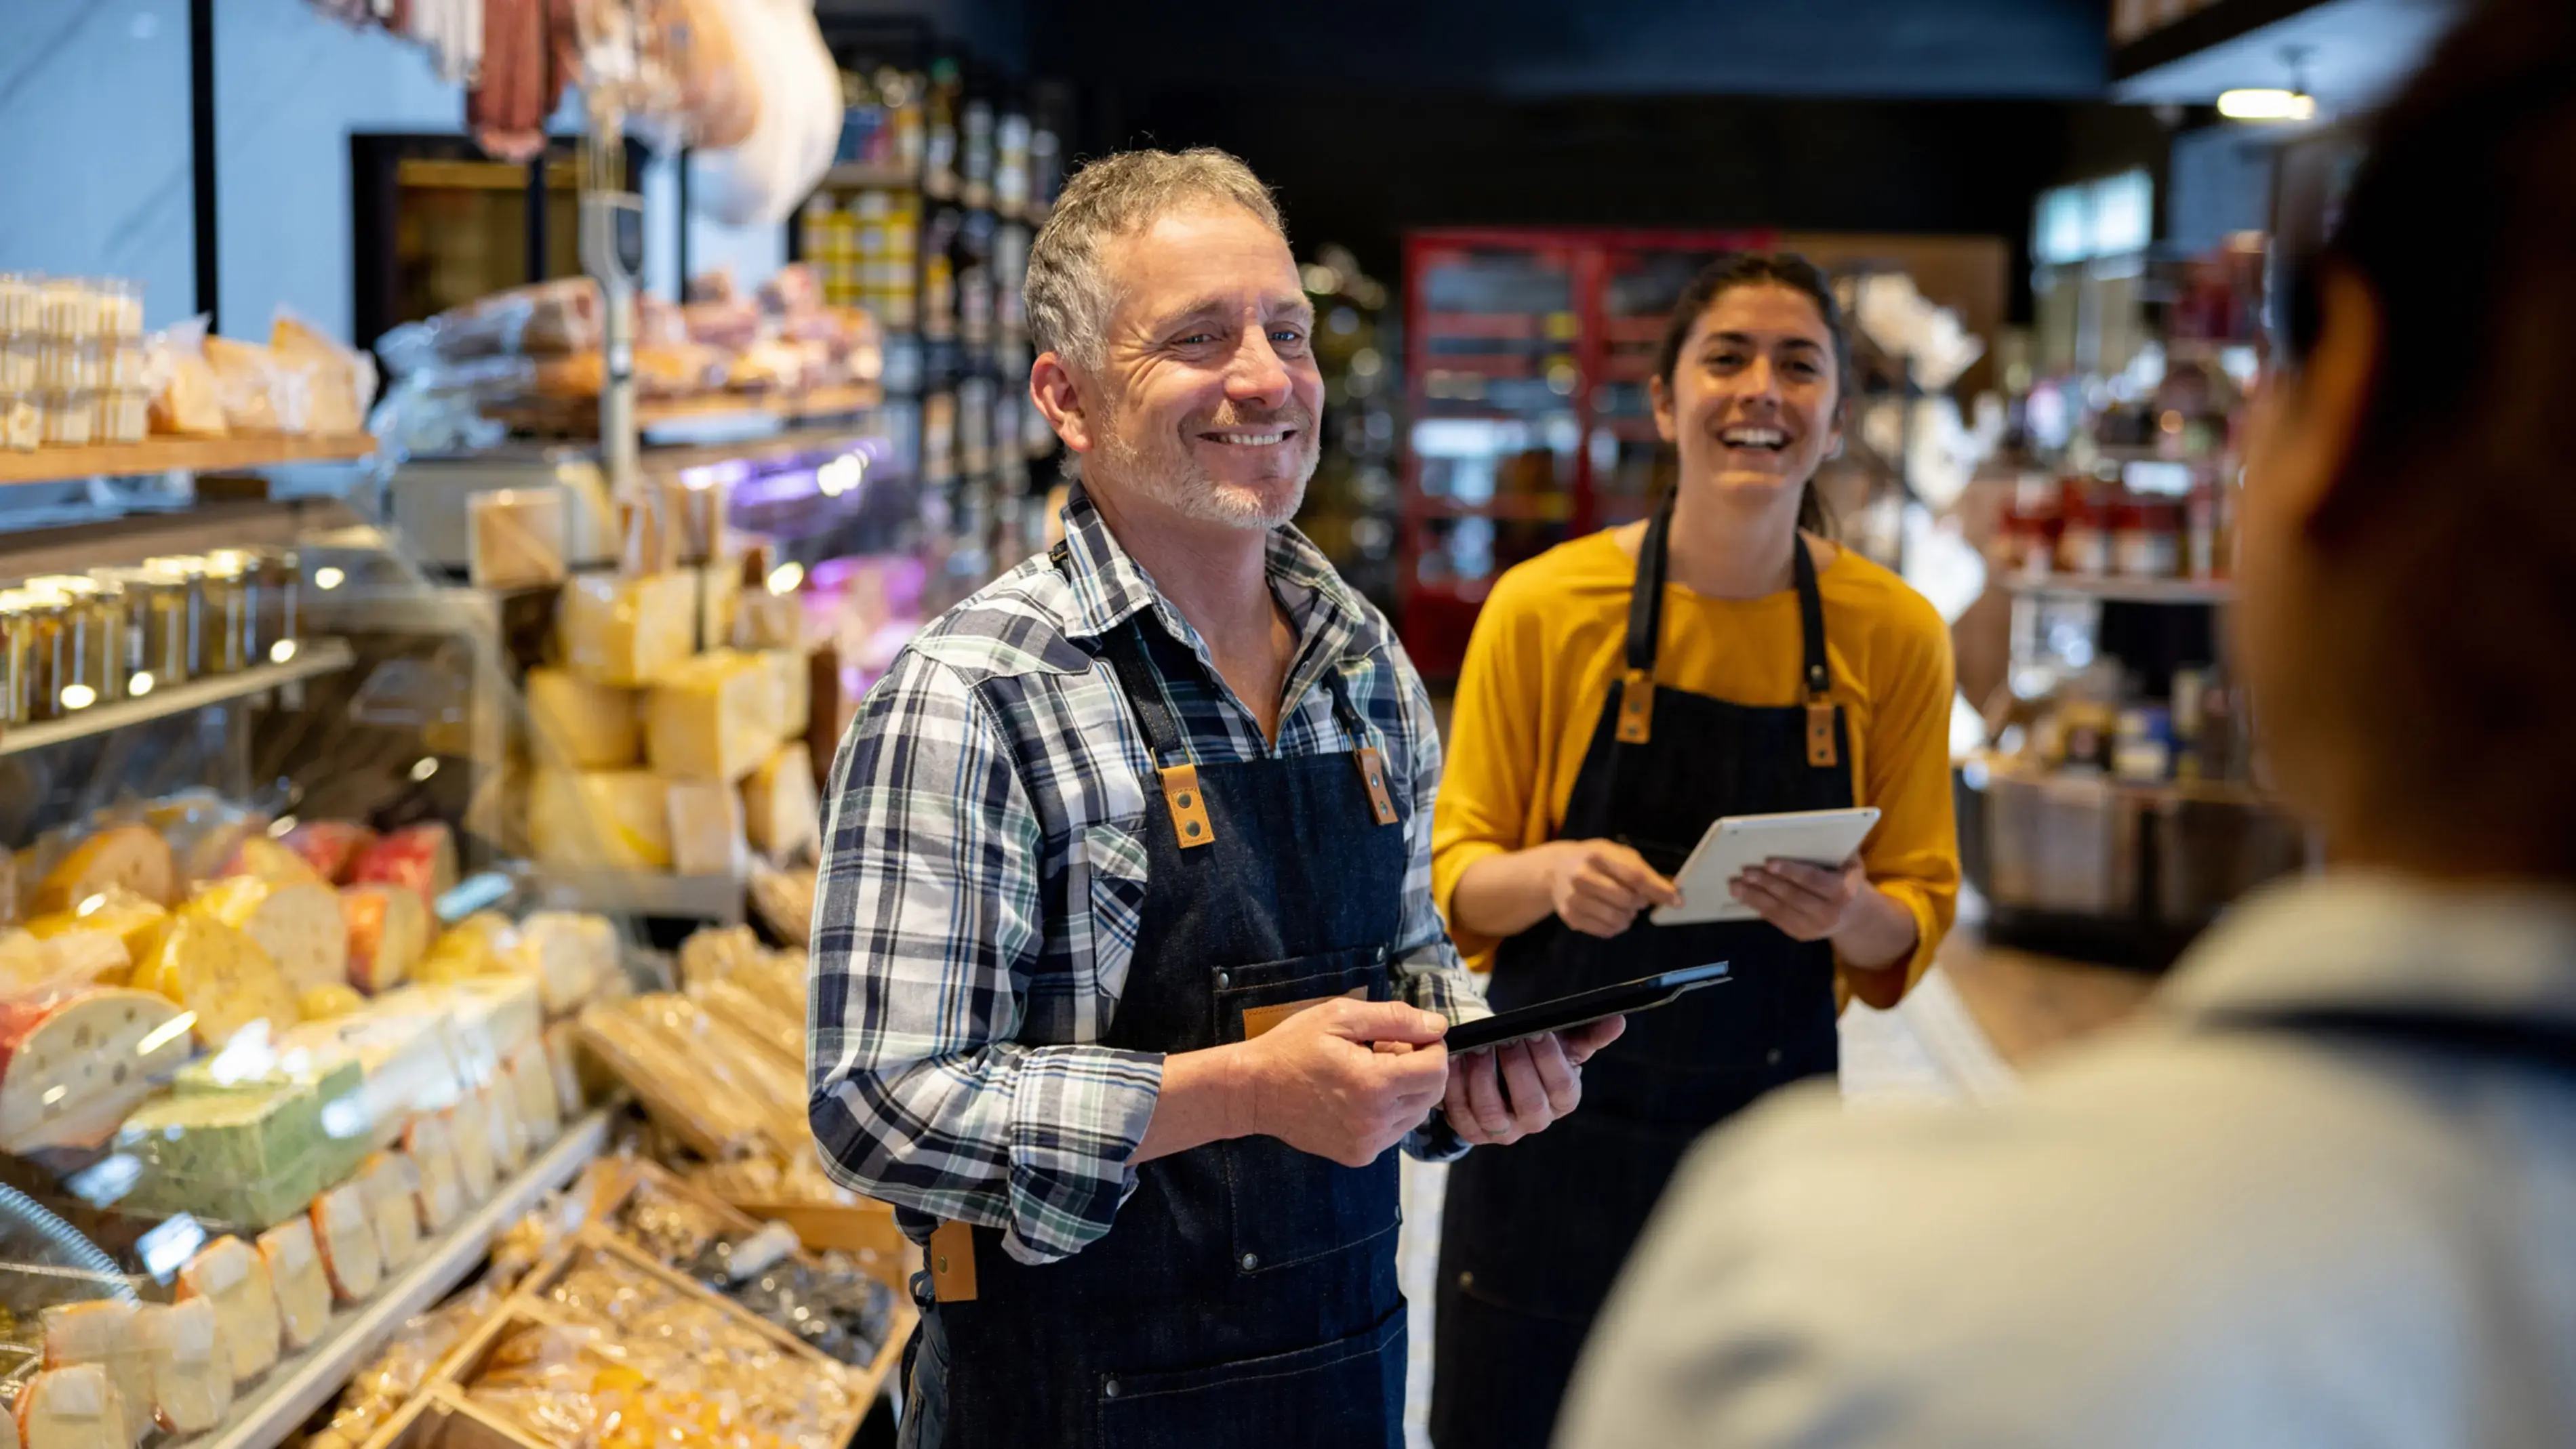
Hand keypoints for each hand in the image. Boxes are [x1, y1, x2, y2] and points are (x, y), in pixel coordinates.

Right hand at [1236, 999, 1451, 1167]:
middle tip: (1384, 1050)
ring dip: (1405, 1090)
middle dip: (1419, 1067)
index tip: (1407, 1036)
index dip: (1429, 1046)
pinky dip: (1389, 1111)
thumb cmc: (1293, 1047)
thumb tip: (1438, 1027)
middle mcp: (1376, 1119)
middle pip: (1432, 1093)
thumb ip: (1395, 1019)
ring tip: (1369, 1072)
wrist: (1254, 1091)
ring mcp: (1368, 1143)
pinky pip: (1395, 1131)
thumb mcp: (1340, 1016)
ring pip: (1417, 1113)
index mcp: (1375, 1083)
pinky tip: (1359, 1095)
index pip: (1436, 1068)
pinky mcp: (1360, 1155)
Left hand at [1444, 1016, 1625, 1146]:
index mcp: (1564, 1099)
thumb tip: (1617, 1019)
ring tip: (1477, 1047)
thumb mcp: (1563, 1042)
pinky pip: (1461, 1115)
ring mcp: (1504, 1131)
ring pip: (1492, 1112)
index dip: (1548, 1058)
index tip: (1534, 1031)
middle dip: (1515, 1067)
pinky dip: (1455, 1087)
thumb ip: (1590, 1032)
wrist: (1500, 1069)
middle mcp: (1537, 1120)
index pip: (1562, 1085)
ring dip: (1482, 1077)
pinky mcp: (1473, 1132)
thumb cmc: (1536, 1052)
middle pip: (1530, 1102)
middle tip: (1503, 1038)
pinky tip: (1454, 1061)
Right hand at [1542, 840, 1681, 938]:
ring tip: (1625, 908)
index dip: (1658, 890)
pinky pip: (1605, 931)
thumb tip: (1671, 894)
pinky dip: (1616, 927)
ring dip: (1629, 917)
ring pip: (1617, 919)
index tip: (1677, 901)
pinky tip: (1612, 916)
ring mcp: (1573, 898)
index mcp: (1597, 854)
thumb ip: (1641, 871)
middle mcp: (1581, 876)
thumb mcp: (1617, 854)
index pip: (1634, 875)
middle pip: (1626, 900)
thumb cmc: (1595, 860)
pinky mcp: (1570, 917)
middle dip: (1639, 903)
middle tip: (1638, 900)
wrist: (1554, 870)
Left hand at [1729, 855, 1868, 941]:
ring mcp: (1814, 927)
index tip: (1768, 862)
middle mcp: (1828, 913)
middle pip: (1791, 896)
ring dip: (1754, 897)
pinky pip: (1775, 919)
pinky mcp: (1801, 934)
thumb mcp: (1849, 861)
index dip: (1789, 871)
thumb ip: (1833, 848)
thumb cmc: (1845, 876)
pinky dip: (1758, 907)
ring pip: (1779, 910)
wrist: (1855, 914)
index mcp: (1842, 891)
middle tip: (1744, 871)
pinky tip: (1743, 896)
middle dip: (1766, 882)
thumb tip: (1799, 831)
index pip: (1811, 879)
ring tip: (1735, 885)